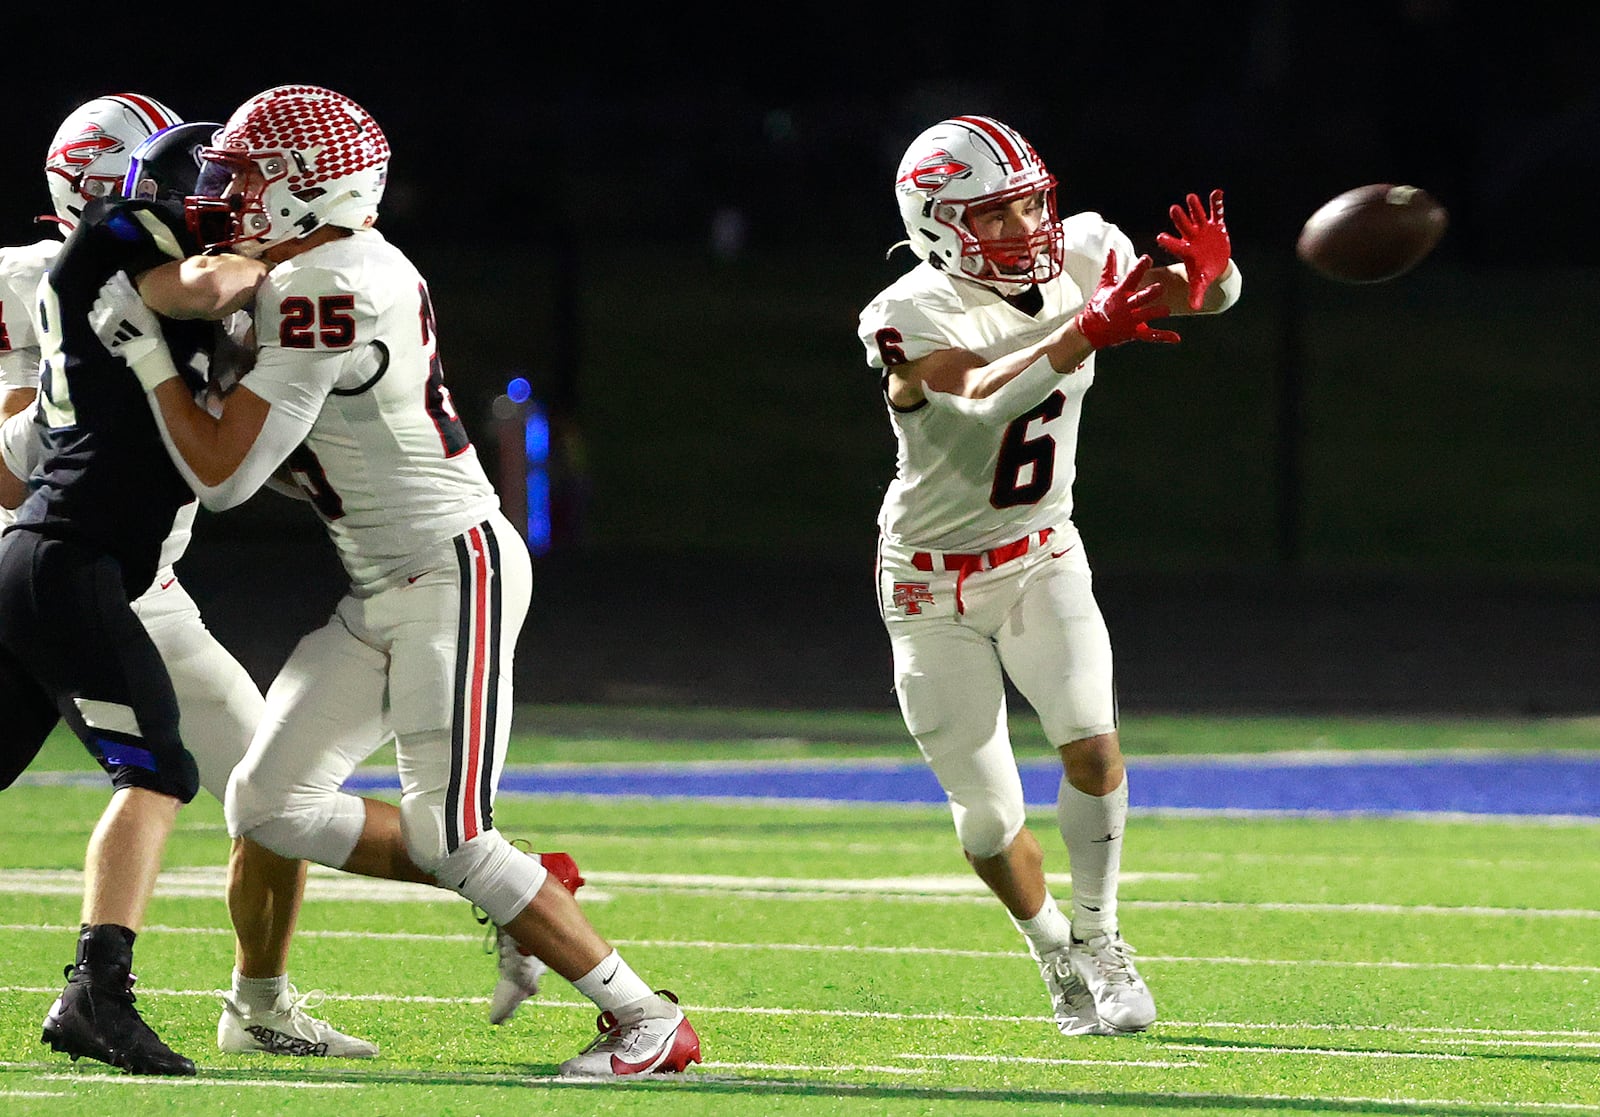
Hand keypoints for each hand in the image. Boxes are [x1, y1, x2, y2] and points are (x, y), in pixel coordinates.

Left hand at [90, 272, 178, 390]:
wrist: (143, 351)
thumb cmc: (148, 328)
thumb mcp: (143, 306)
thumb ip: (129, 288)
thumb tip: (118, 273)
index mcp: (123, 299)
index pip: (112, 283)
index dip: (116, 284)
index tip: (121, 288)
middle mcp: (109, 307)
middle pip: (102, 291)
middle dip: (109, 294)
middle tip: (118, 301)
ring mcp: (101, 318)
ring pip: (96, 302)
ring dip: (103, 304)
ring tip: (113, 311)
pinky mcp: (97, 327)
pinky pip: (92, 314)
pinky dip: (97, 314)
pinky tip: (107, 319)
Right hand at [1074, 253, 1179, 349]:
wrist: (1090, 331)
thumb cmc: (1098, 306)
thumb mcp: (1103, 286)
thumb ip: (1109, 268)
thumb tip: (1111, 250)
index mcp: (1119, 293)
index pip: (1130, 278)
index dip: (1139, 268)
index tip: (1148, 258)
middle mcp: (1125, 306)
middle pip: (1139, 298)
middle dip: (1150, 293)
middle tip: (1160, 287)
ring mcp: (1129, 321)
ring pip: (1146, 316)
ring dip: (1156, 313)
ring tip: (1167, 311)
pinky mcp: (1133, 333)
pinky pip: (1150, 335)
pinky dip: (1164, 336)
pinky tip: (1176, 338)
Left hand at [1154, 188, 1229, 310]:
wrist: (1216, 265)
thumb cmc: (1204, 274)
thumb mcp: (1200, 283)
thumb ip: (1196, 293)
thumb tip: (1193, 308)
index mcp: (1186, 251)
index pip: (1175, 246)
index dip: (1168, 242)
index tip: (1159, 237)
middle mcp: (1193, 237)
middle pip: (1184, 227)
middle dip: (1179, 219)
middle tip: (1173, 209)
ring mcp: (1204, 230)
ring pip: (1198, 216)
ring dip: (1195, 207)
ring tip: (1190, 197)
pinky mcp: (1217, 225)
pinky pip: (1216, 212)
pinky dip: (1217, 203)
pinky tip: (1217, 193)